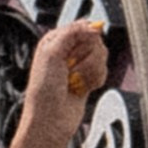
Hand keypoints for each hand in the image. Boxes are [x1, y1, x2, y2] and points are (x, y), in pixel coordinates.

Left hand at [19, 19, 108, 147]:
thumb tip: (92, 26)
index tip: (78, 50)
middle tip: (72, 69)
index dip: (84, 37)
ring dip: (90, 71)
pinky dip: (95, 81)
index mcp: (55, 40)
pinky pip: (103, 72)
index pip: (81, 26)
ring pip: (101, 57)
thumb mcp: (51, 54)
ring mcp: (79, 66)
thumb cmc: (43, 93)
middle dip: (87, 58)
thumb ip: (72, 34)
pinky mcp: (88, 80)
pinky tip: (82, 88)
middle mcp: (67, 51)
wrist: (50, 121)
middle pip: (95, 41)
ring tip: (75, 81)